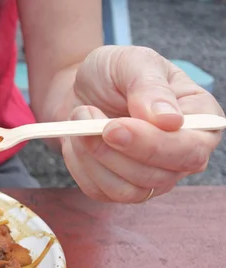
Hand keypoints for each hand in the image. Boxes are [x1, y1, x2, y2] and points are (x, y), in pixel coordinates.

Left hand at [61, 45, 224, 202]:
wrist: (82, 90)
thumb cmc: (114, 73)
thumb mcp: (132, 63)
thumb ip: (151, 87)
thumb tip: (170, 121)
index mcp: (201, 121)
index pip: (190, 150)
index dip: (151, 144)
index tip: (113, 127)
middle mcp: (182, 155)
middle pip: (158, 177)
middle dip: (115, 152)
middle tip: (86, 117)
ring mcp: (152, 176)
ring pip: (128, 190)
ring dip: (94, 157)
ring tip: (80, 118)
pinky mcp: (120, 187)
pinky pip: (101, 191)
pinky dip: (81, 165)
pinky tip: (78, 139)